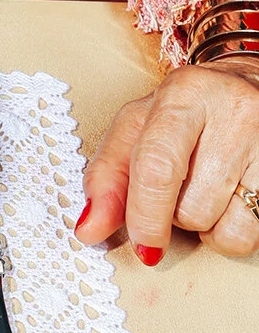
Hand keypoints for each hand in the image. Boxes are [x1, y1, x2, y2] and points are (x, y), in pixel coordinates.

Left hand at [76, 59, 258, 260]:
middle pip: (189, 206)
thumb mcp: (139, 125)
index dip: (144, 215)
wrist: (249, 86)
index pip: (158, 166)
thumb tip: (89, 228)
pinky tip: (230, 199)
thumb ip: (108, 174)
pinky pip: (250, 236)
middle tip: (176, 188)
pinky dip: (231, 231)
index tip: (141, 246)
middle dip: (172, 215)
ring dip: (203, 224)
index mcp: (184, 93)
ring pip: (222, 226)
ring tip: (205, 187)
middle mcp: (232, 112)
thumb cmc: (188, 110)